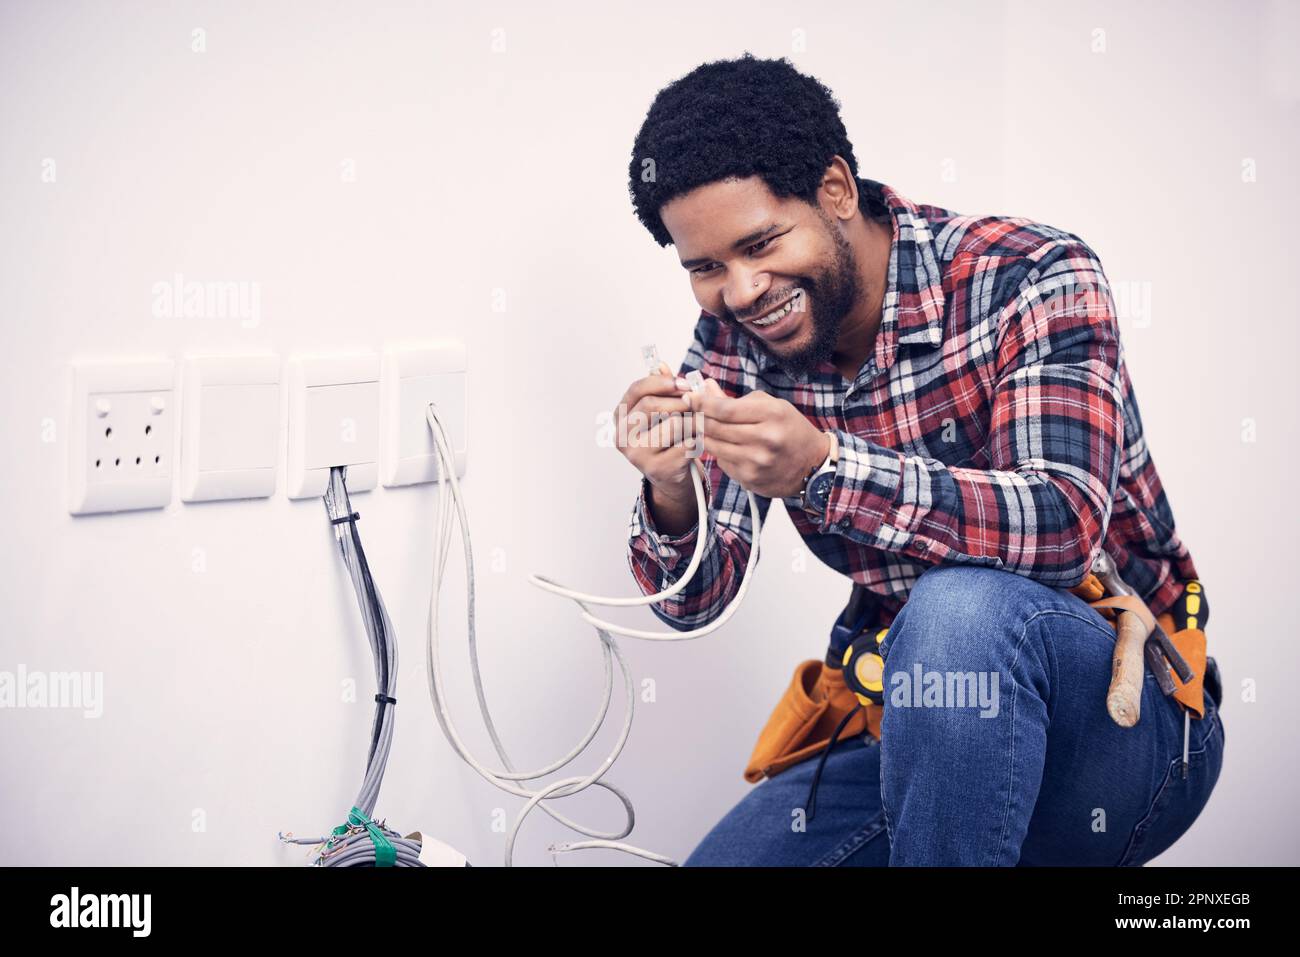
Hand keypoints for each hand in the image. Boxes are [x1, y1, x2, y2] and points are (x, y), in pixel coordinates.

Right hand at [612, 361, 698, 503]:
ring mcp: (636, 454)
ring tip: (696, 426)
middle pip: (652, 405)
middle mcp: (622, 435)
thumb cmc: (667, 439)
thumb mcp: (662, 412)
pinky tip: (696, 444)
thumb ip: (661, 388)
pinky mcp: (656, 468)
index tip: (684, 382)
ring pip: (673, 424)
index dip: (662, 382)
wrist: (671, 477)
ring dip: (691, 422)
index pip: (636, 389)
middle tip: (697, 402)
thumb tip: (660, 365)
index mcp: (620, 416)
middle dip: (680, 400)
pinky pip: (686, 444)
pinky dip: (697, 441)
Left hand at [684, 378, 829, 497]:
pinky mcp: (750, 479)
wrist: (813, 465)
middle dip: (697, 418)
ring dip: (703, 435)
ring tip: (703, 427)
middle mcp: (764, 440)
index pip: (725, 409)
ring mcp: (756, 462)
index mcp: (771, 415)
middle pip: (715, 427)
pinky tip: (726, 446)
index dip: (702, 402)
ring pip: (713, 446)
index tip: (689, 397)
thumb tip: (705, 388)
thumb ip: (737, 400)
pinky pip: (722, 462)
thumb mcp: (771, 407)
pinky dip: (719, 452)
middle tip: (689, 412)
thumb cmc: (791, 430)